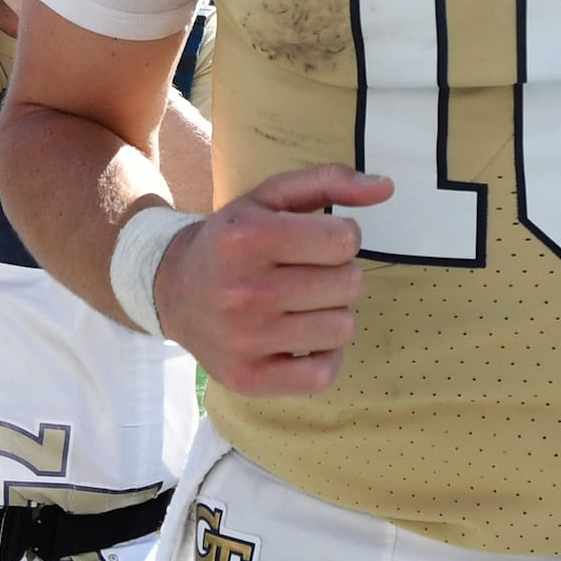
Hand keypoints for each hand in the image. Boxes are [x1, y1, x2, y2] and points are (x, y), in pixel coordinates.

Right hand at [154, 164, 393, 396]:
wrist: (173, 290)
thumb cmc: (235, 239)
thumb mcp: (271, 197)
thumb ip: (329, 181)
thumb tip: (387, 186)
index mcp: (247, 238)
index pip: (344, 241)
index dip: (341, 238)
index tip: (317, 241)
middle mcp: (243, 291)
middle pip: (350, 285)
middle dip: (340, 275)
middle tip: (309, 274)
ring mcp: (244, 341)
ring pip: (343, 329)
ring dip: (333, 314)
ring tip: (303, 304)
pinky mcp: (248, 379)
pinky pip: (323, 376)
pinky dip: (323, 357)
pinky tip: (301, 339)